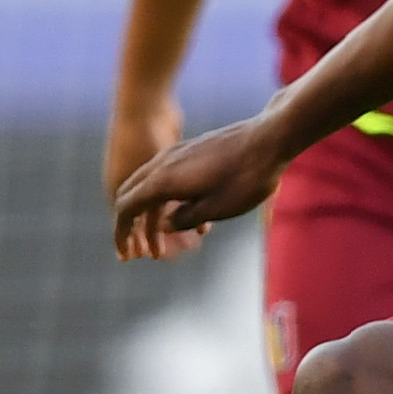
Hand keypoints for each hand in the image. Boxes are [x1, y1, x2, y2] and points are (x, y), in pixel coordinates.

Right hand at [111, 114, 287, 261]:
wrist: (271, 138)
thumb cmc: (246, 178)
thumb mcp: (215, 209)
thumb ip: (183, 219)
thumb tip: (162, 225)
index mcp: (163, 179)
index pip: (126, 208)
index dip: (121, 233)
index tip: (125, 255)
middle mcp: (163, 162)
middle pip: (133, 195)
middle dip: (135, 225)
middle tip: (147, 252)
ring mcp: (178, 153)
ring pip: (153, 186)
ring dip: (157, 214)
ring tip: (176, 240)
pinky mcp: (193, 150)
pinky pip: (170, 177)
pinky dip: (172, 199)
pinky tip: (196, 218)